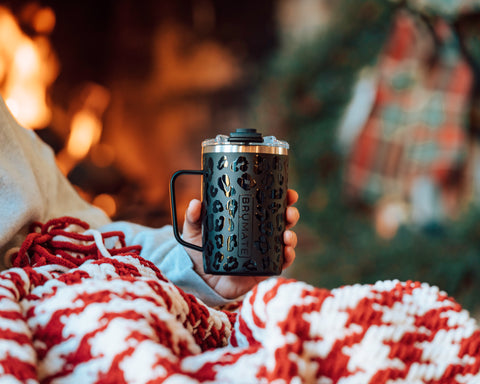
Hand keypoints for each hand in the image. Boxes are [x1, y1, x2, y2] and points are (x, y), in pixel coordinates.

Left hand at [182, 189, 299, 298]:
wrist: (200, 281)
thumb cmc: (201, 253)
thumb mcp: (195, 232)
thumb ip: (194, 218)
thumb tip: (195, 203)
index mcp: (248, 221)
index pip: (268, 206)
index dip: (282, 198)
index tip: (288, 193)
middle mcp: (259, 234)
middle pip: (282, 221)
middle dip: (291, 214)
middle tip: (289, 211)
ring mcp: (263, 252)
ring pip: (284, 241)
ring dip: (291, 236)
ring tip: (287, 234)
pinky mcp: (263, 270)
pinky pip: (280, 263)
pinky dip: (288, 257)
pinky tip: (287, 251)